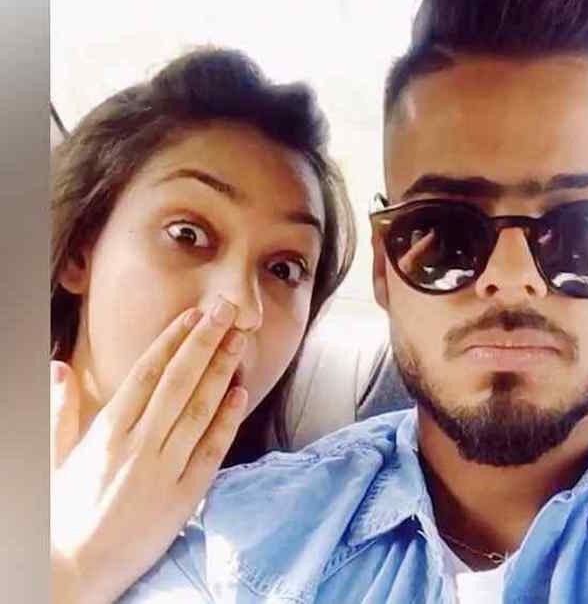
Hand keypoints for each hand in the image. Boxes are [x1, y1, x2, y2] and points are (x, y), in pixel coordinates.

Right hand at [51, 300, 247, 603]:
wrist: (73, 570)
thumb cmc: (64, 511)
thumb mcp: (54, 457)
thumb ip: (60, 410)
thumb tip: (57, 366)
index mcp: (106, 430)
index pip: (146, 372)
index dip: (173, 339)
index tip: (193, 314)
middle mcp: (137, 443)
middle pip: (178, 380)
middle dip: (204, 341)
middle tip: (227, 310)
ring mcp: (162, 468)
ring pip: (198, 408)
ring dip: (221, 370)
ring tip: (239, 340)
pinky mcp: (183, 496)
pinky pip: (210, 450)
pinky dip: (227, 420)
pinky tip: (241, 393)